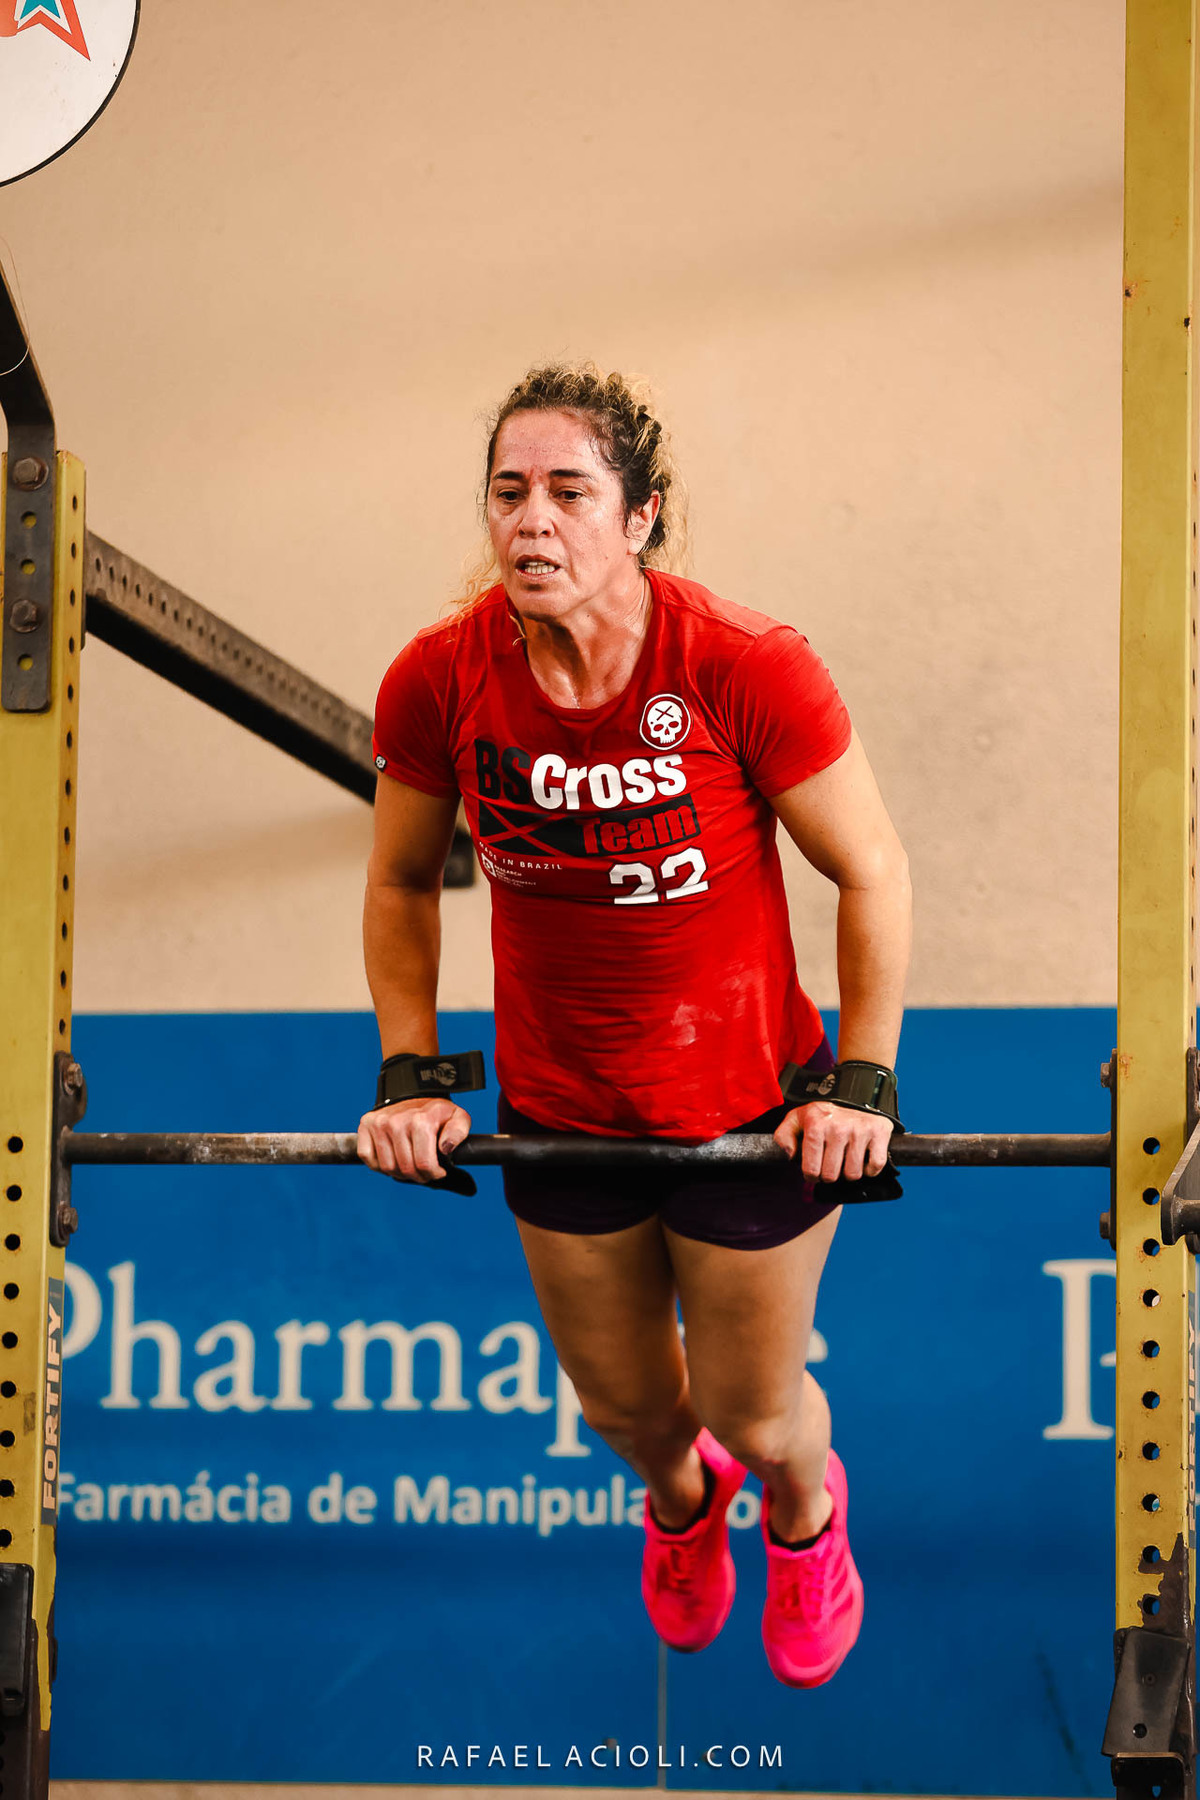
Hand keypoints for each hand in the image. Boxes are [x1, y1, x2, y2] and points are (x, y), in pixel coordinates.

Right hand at [356, 1096, 471, 1183]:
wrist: (414, 1095)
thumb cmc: (436, 1112)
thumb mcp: (457, 1118)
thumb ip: (459, 1132)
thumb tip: (446, 1148)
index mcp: (421, 1121)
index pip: (424, 1164)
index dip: (433, 1174)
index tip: (438, 1171)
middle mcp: (397, 1122)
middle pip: (405, 1168)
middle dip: (418, 1176)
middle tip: (424, 1172)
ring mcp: (379, 1123)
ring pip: (387, 1167)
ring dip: (399, 1173)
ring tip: (410, 1166)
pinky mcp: (366, 1125)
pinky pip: (367, 1157)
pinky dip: (378, 1165)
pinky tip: (392, 1159)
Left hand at [774, 1101, 893, 1182]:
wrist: (854, 1094)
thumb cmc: (824, 1113)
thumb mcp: (797, 1119)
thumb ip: (783, 1136)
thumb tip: (789, 1155)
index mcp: (816, 1125)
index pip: (811, 1170)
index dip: (811, 1175)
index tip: (814, 1169)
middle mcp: (838, 1128)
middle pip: (832, 1176)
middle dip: (829, 1174)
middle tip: (831, 1163)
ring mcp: (860, 1130)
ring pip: (853, 1174)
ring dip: (849, 1171)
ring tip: (846, 1158)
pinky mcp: (879, 1132)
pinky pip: (874, 1166)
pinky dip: (870, 1169)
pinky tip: (863, 1158)